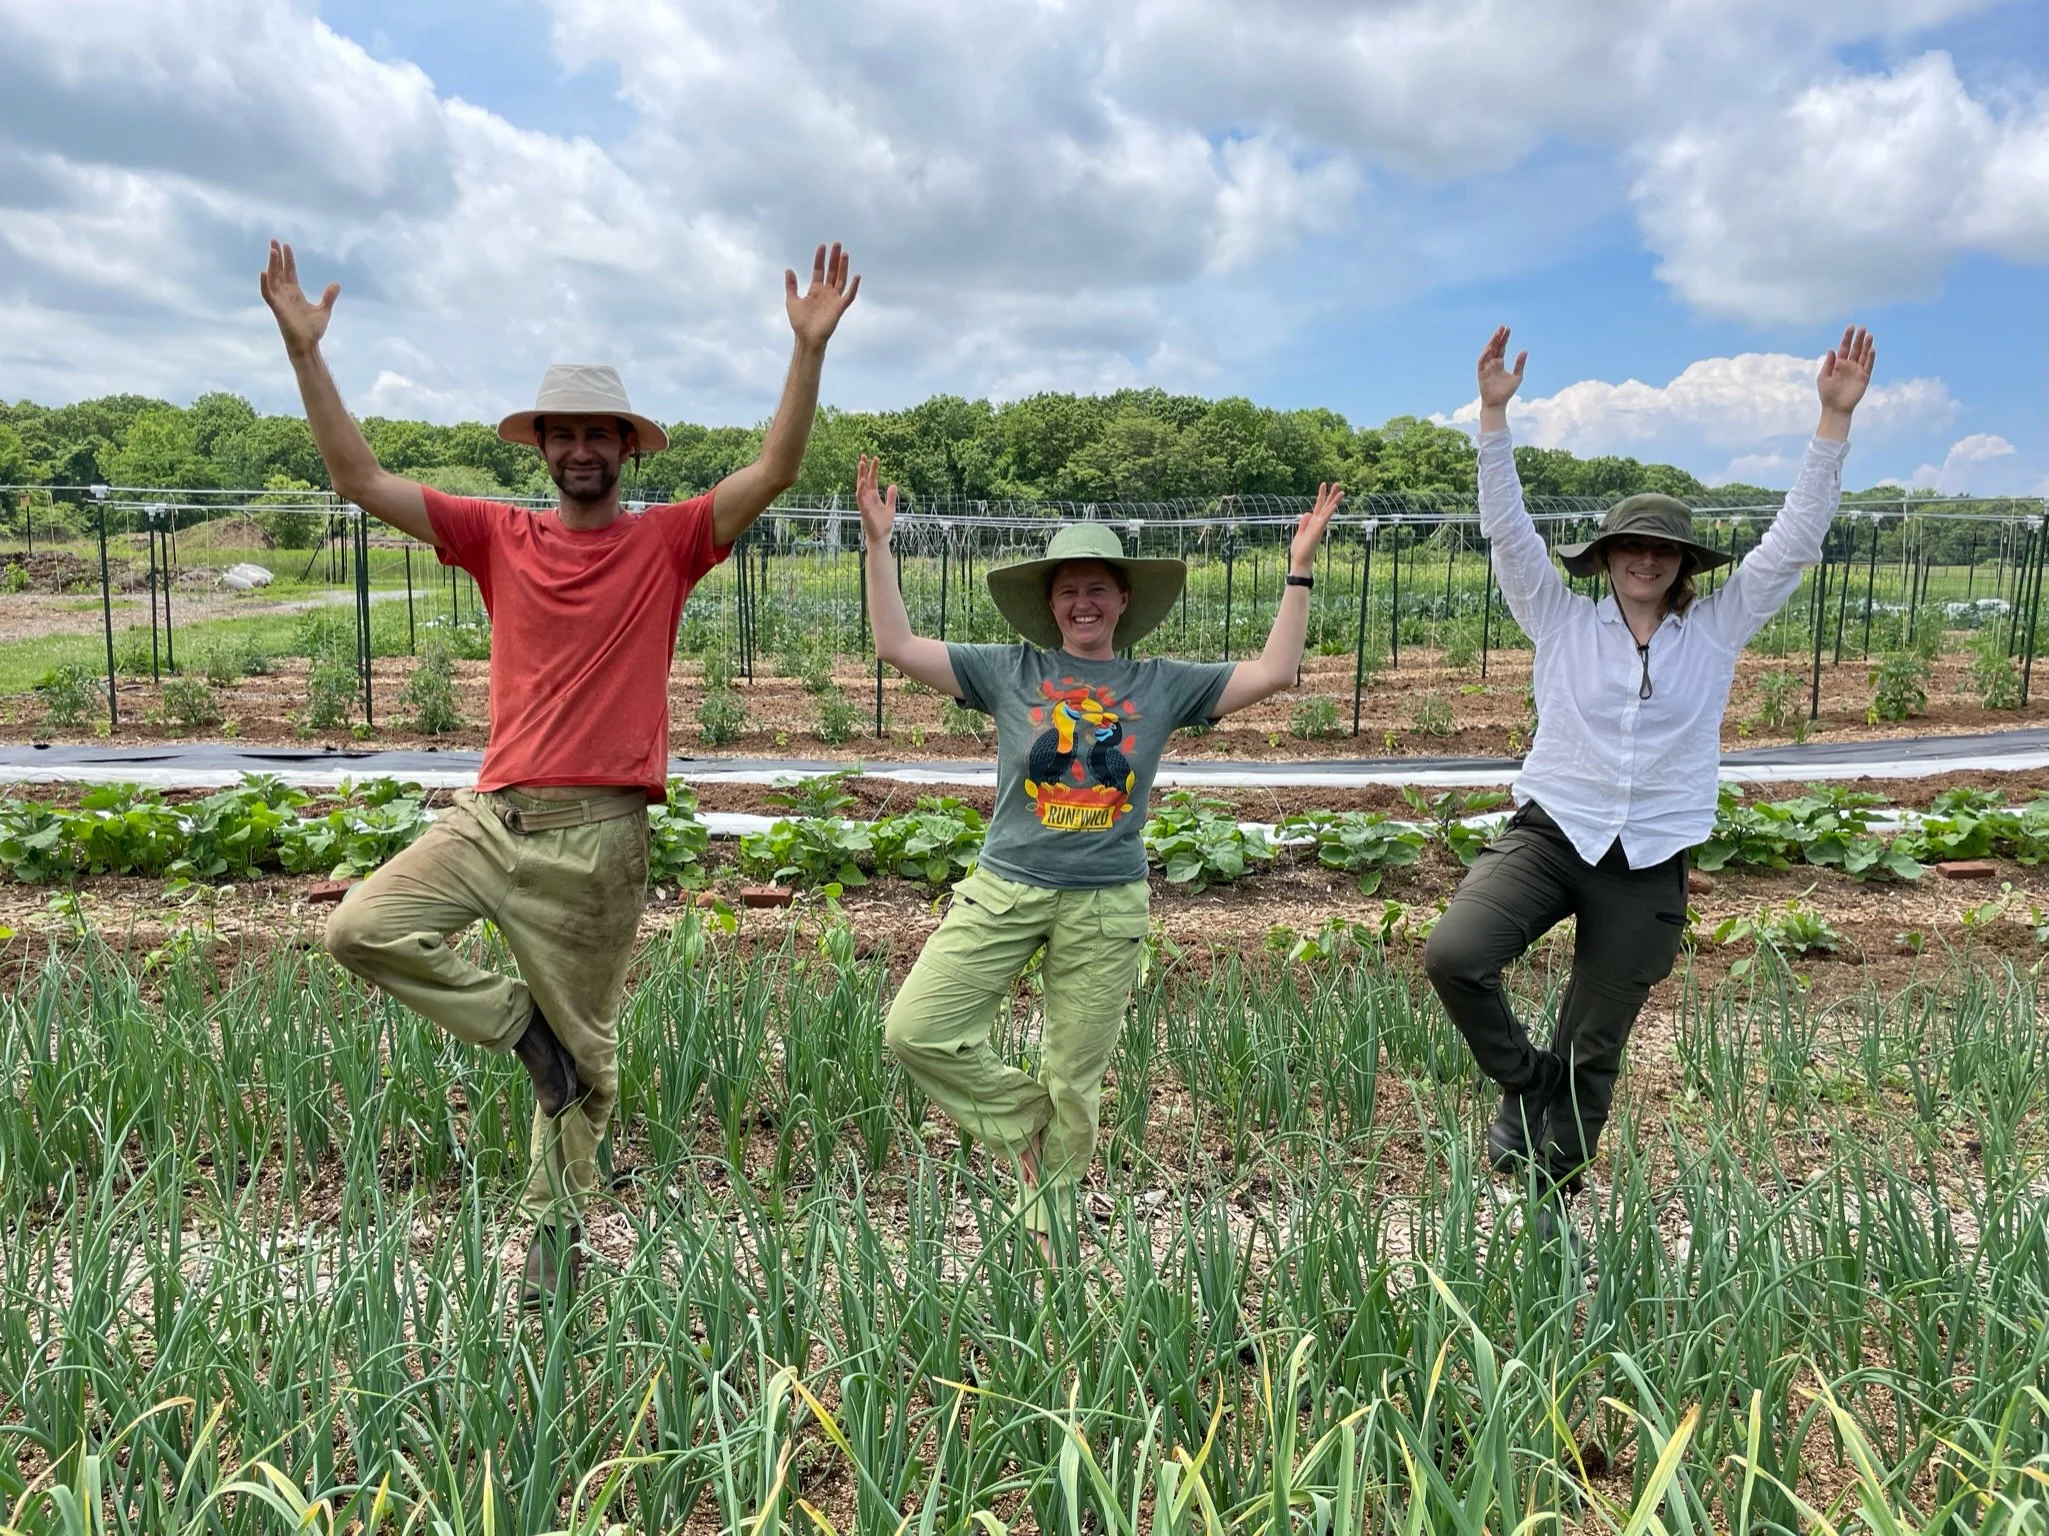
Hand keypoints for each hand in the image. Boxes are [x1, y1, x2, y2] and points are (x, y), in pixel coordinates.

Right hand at [259, 241, 337, 356]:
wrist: (308, 345)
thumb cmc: (313, 330)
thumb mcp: (324, 310)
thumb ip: (329, 297)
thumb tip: (336, 283)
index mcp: (295, 293)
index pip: (290, 272)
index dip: (288, 259)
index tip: (286, 246)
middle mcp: (285, 294)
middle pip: (279, 271)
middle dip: (277, 256)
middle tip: (274, 240)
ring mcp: (280, 300)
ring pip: (273, 278)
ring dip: (272, 264)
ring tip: (273, 250)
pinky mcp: (277, 308)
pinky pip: (267, 293)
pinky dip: (264, 283)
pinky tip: (264, 271)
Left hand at [786, 242, 859, 349]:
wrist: (807, 338)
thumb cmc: (799, 322)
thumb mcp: (791, 301)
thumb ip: (791, 285)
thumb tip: (789, 270)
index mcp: (815, 290)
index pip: (819, 270)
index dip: (820, 258)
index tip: (822, 246)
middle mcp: (826, 292)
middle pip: (832, 271)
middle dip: (834, 258)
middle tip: (837, 243)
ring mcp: (834, 299)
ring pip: (841, 279)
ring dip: (843, 267)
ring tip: (844, 253)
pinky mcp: (840, 307)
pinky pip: (849, 296)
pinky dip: (853, 287)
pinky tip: (856, 276)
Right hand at [856, 454, 896, 542]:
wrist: (880, 538)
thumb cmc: (883, 525)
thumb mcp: (890, 508)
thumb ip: (891, 497)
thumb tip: (893, 484)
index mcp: (873, 497)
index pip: (872, 480)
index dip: (874, 469)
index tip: (875, 458)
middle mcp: (867, 498)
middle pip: (864, 480)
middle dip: (864, 468)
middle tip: (864, 455)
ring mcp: (864, 503)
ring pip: (860, 486)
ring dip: (860, 475)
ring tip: (861, 463)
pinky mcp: (863, 510)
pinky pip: (860, 498)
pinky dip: (861, 489)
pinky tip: (863, 480)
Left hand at [1290, 482, 1342, 572]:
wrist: (1300, 561)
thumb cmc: (1300, 550)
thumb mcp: (1300, 533)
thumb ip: (1304, 523)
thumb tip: (1307, 513)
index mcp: (1313, 523)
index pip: (1319, 506)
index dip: (1321, 495)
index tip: (1324, 484)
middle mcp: (1318, 524)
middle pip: (1326, 506)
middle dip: (1332, 495)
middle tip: (1338, 484)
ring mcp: (1318, 527)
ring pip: (1327, 512)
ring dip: (1334, 501)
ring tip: (1341, 491)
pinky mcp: (1317, 532)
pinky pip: (1323, 521)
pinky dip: (1328, 513)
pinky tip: (1333, 506)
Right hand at [1477, 325, 1526, 410]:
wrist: (1497, 403)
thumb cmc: (1507, 392)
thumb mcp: (1517, 376)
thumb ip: (1520, 364)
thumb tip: (1525, 351)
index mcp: (1499, 363)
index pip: (1501, 348)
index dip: (1504, 339)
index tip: (1508, 329)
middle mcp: (1492, 363)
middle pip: (1494, 347)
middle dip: (1498, 337)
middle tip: (1502, 327)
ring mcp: (1486, 368)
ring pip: (1488, 352)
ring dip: (1491, 342)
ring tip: (1497, 334)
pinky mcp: (1481, 373)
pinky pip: (1482, 362)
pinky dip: (1485, 354)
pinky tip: (1490, 348)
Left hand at [1817, 325, 1875, 417]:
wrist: (1835, 408)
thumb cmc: (1827, 393)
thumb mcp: (1823, 377)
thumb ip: (1828, 364)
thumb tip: (1831, 350)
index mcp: (1839, 364)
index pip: (1844, 347)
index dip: (1847, 337)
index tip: (1851, 327)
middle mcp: (1849, 365)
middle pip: (1855, 349)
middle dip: (1858, 339)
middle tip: (1862, 328)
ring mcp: (1857, 371)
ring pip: (1863, 355)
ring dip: (1866, 346)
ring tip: (1869, 335)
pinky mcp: (1864, 378)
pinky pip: (1868, 366)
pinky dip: (1870, 358)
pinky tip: (1871, 349)